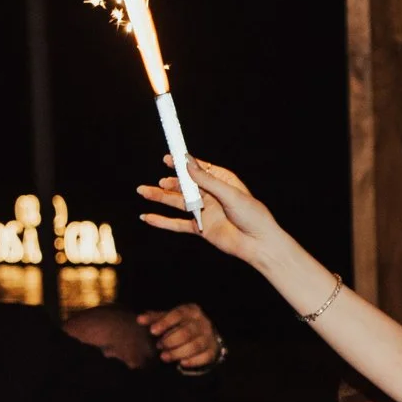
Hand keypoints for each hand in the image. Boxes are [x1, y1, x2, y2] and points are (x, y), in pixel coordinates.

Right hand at [135, 154, 284, 264]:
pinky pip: (177, 224)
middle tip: (159, 180)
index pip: (198, 168)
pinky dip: (162, 221)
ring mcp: (204, 211)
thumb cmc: (253, 216)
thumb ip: (207, 180)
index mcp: (222, 181)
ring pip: (177, 202)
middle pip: (185, 184)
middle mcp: (211, 194)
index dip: (182, 163)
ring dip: (160, 197)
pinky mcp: (200, 228)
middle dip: (169, 181)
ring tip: (143, 191)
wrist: (259, 244)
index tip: (167, 157)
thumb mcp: (230, 194)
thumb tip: (187, 163)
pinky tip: (147, 217)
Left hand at [138, 302, 220, 369]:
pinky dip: (192, 361)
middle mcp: (202, 322)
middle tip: (159, 346)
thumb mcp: (169, 318)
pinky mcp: (212, 350)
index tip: (152, 331)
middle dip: (170, 341)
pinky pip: (204, 357)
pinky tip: (181, 363)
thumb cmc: (181, 324)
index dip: (165, 323)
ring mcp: (209, 337)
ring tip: (164, 356)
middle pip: (187, 332)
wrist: (203, 333)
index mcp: (191, 311)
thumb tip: (140, 319)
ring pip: (195, 346)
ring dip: (178, 353)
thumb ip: (155, 319)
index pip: (178, 314)